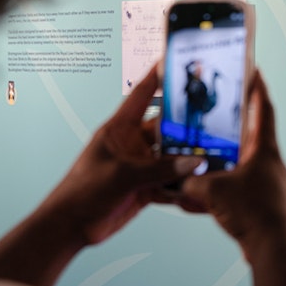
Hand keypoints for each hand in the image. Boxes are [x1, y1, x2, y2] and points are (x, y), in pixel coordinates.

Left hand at [0, 65, 202, 285]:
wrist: (71, 226)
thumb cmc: (82, 191)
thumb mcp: (123, 175)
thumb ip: (161, 168)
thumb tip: (195, 162)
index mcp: (119, 128)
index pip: (142, 94)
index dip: (159, 75)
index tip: (177, 59)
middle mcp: (133, 143)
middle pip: (166, 125)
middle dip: (188, 122)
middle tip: (214, 116)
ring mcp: (141, 164)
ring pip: (173, 154)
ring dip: (190, 156)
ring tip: (214, 153)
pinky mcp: (147, 185)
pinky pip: (172, 180)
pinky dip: (185, 183)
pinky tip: (200, 184)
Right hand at [177, 70, 285, 257]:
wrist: (274, 250)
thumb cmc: (255, 214)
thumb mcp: (214, 192)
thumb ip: (192, 183)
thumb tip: (178, 182)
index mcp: (265, 151)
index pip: (263, 109)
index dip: (256, 88)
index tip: (252, 70)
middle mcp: (268, 165)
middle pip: (248, 137)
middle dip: (229, 127)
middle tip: (212, 115)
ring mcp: (265, 185)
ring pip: (238, 166)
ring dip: (219, 163)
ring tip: (196, 160)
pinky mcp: (259, 206)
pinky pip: (234, 192)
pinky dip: (216, 193)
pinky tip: (195, 201)